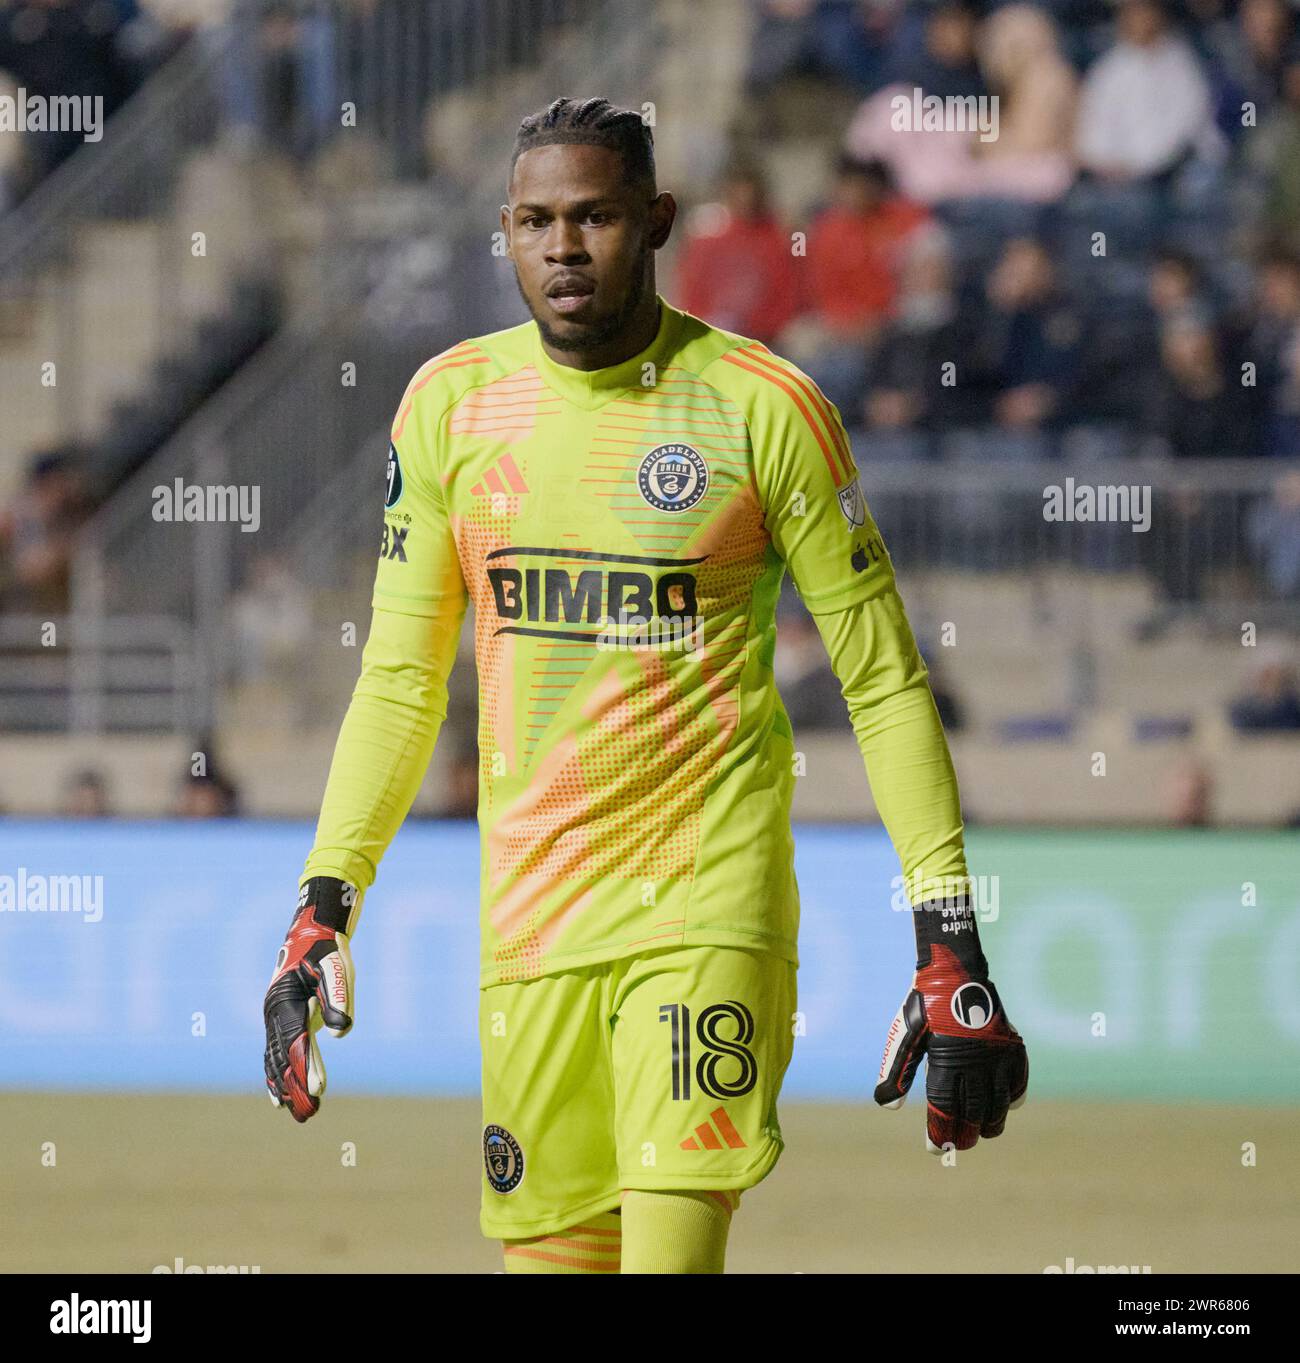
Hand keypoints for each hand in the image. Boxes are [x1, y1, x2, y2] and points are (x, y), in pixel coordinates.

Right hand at [263, 877, 356, 1121]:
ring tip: (300, 1114)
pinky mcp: (279, 1021)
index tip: (317, 1092)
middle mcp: (273, 1013)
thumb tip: (342, 1031)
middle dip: (296, 1086)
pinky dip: (276, 1077)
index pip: (296, 1041)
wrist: (311, 931)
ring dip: (287, 1087)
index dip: (307, 1066)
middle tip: (310, 1114)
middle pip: (283, 1057)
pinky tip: (280, 1099)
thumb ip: (338, 997)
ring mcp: (272, 1018)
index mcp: (285, 1001)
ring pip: (276, 1060)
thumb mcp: (336, 967)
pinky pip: (273, 1054)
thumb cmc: (327, 949)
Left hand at [874, 940, 1027, 1153]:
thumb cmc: (925, 1004)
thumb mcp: (905, 1034)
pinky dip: (1011, 1100)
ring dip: (990, 1124)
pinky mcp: (1013, 1049)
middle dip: (966, 1135)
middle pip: (975, 1116)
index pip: (945, 1111)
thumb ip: (897, 1070)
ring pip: (1000, 1107)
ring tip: (980, 1131)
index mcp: (947, 1062)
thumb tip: (887, 1105)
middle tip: (956, 1144)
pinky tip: (1002, 1106)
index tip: (934, 1148)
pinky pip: (1018, 1085)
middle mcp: (977, 1064)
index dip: (940, 1133)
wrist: (955, 970)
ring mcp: (998, 1058)